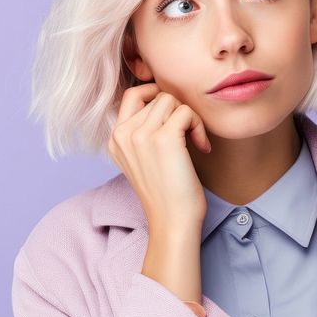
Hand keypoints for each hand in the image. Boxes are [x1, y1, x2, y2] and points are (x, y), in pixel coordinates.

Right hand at [108, 83, 211, 234]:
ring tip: (193, 140)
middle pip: (157, 96)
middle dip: (177, 111)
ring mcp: (141, 135)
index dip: (156, 96)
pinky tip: (201, 147)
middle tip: (187, 136)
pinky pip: (186, 112)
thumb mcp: (142, 159)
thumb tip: (164, 101)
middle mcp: (123, 134)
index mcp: (115, 139)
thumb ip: (142, 132)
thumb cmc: (165, 193)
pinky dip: (199, 126)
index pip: (132, 95)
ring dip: (189, 117)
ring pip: (171, 100)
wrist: (172, 221)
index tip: (174, 117)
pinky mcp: (163, 139)